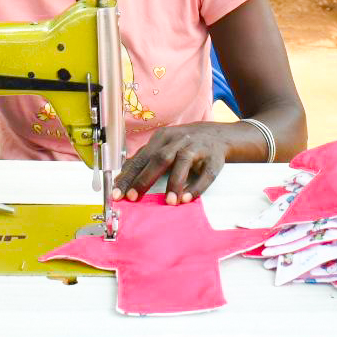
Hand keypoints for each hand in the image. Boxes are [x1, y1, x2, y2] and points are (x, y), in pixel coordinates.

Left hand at [110, 122, 237, 205]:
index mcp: (162, 138)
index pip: (141, 157)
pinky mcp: (213, 158)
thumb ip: (146, 160)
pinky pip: (205, 174)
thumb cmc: (184, 144)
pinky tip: (187, 198)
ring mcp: (196, 147)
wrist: (218, 135)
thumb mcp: (164, 146)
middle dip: (144, 178)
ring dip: (174, 183)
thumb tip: (122, 179)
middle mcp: (178, 140)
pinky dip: (196, 187)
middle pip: (159, 158)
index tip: (117, 193)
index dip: (129, 175)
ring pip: (182, 162)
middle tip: (133, 197)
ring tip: (168, 202)